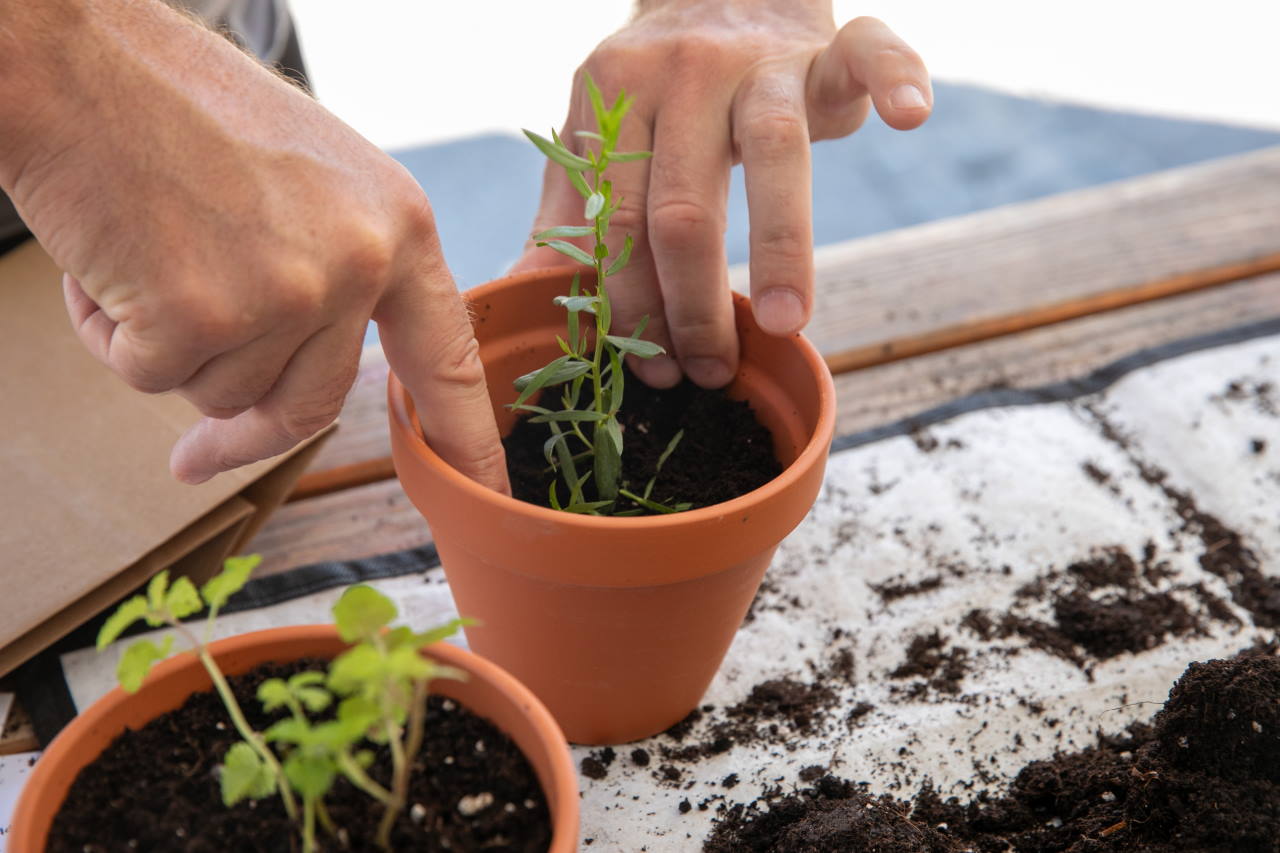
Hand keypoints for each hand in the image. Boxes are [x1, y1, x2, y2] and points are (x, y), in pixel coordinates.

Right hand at [0, 0, 507, 491]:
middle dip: (244, 432)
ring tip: (145, 249)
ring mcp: (286, 291)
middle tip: (194, 457)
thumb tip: (308, 377)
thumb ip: (336, 276)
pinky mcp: (202, 314)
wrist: (75, 58)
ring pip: (221, 393)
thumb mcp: (310, 183)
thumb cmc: (183, 109)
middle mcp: (359, 264)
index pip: (449, 359)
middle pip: (312, 406)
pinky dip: (111, 332)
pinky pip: (149, 374)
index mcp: (399, 228)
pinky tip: (106, 256)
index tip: (483, 490)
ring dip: (167, 346)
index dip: (466, 437)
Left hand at [512, 1, 929, 388]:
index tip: (652, 370)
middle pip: (683, 203)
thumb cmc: (664, 90)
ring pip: (772, 151)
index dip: (631, 304)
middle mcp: (680, 71)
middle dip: (691, 302)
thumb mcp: (602, 134)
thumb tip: (523, 290)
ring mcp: (758, 55)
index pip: (616, 219)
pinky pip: (869, 51)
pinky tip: (912, 116)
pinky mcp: (826, 47)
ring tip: (782, 324)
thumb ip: (572, 206)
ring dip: (779, 247)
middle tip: (709, 370)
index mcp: (613, 96)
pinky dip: (896, 75)